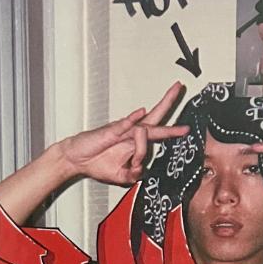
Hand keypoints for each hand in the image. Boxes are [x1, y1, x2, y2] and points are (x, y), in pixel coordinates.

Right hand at [55, 82, 186, 185]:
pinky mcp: (110, 132)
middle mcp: (131, 133)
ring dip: (154, 135)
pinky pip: (123, 125)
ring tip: (160, 139)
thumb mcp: (121, 176)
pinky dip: (132, 120)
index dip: (172, 129)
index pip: (158, 132)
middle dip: (168, 101)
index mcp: (135, 142)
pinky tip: (140, 113)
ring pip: (144, 128)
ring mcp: (122, 130)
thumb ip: (135, 173)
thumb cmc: (96, 163)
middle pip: (155, 115)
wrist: (76, 160)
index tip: (187, 128)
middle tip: (179, 87)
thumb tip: (143, 168)